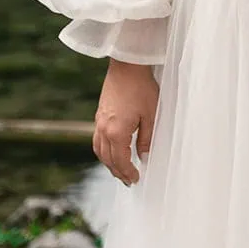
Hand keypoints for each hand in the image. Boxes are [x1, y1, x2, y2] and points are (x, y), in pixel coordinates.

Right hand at [93, 59, 159, 184]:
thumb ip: (146, 139)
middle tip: (129, 180)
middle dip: (118, 172)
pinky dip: (103, 151)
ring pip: (99, 150)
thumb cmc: (142, 88)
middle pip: (108, 159)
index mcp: (116, 132)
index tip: (136, 179)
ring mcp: (99, 121)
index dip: (128, 172)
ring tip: (119, 170)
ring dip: (109, 163)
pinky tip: (111, 151)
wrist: (127, 67)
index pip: (120, 161)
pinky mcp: (99, 114)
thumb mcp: (151, 116)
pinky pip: (97, 139)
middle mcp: (104, 129)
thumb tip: (143, 157)